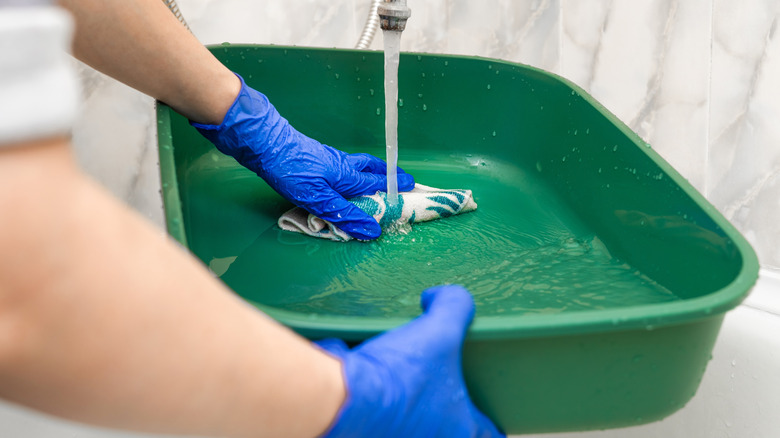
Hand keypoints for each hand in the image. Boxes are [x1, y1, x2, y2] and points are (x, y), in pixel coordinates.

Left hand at [191, 74, 414, 239]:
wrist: (263, 141)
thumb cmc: (289, 168)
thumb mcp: (317, 198)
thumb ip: (344, 214)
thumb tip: (371, 230)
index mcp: (347, 175)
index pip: (377, 184)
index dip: (394, 188)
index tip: (412, 188)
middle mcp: (342, 164)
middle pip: (372, 168)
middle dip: (387, 174)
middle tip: (400, 179)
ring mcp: (328, 159)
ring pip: (357, 165)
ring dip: (371, 171)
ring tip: (377, 177)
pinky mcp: (315, 158)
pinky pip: (343, 165)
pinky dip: (353, 171)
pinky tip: (342, 177)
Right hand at [315, 285, 504, 437]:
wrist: (345, 398)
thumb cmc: (400, 374)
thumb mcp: (439, 330)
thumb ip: (454, 306)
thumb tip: (443, 295)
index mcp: (459, 429)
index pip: (489, 434)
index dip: (490, 421)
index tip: (485, 409)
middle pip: (449, 433)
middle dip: (448, 415)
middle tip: (444, 391)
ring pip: (414, 430)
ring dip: (412, 412)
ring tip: (407, 385)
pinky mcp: (369, 436)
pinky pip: (381, 424)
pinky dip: (379, 405)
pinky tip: (373, 383)